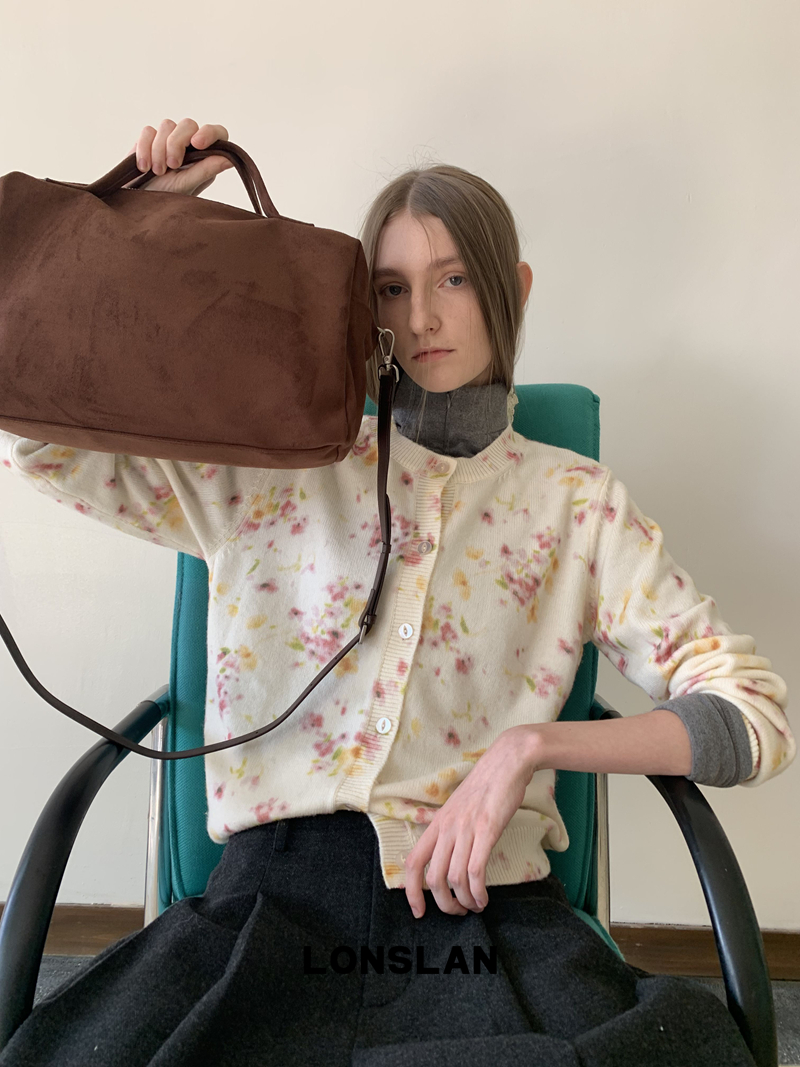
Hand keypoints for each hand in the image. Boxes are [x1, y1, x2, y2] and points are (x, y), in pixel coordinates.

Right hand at [123, 117, 233, 195]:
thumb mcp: (188, 185)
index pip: (217, 132)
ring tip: (157, 172)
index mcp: (206, 155)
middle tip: (171, 165)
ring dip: (159, 149)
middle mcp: (190, 144)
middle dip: (176, 143)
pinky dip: (144, 148)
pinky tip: (144, 166)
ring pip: (167, 125)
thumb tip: (230, 160)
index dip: (209, 132)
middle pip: (188, 124)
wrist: (139, 203)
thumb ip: (206, 170)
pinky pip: (148, 131)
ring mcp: (169, 139)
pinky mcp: (149, 138)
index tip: (197, 143)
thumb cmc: (167, 197)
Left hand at [403, 725, 538, 918]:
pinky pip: (475, 871)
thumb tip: (448, 856)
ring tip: (474, 907)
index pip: (413, 862)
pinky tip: (483, 899)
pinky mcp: (487, 831)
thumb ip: (451, 830)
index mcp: (437, 823)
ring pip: (453, 878)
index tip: (419, 911)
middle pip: (433, 878)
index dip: (411, 891)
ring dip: (463, 901)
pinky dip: (478, 892)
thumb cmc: (486, 786)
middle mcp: (447, 828)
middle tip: (457, 912)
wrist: (507, 762)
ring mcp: (465, 829)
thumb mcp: (459, 808)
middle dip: (444, 904)